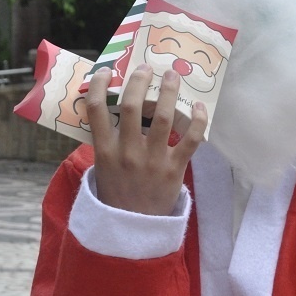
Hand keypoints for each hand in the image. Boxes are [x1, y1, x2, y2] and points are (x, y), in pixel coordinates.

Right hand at [85, 64, 207, 214]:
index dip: (98, 86)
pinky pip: (190, 139)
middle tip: (146, 68)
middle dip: (138, 81)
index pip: (96, 110)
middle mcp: (127, 152)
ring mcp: (152, 160)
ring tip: (171, 75)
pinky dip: (197, 120)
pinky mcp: (174, 168)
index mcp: (105, 151)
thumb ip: (106, 140)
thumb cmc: (118, 191)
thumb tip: (110, 108)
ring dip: (167, 91)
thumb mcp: (103, 167)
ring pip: (161, 117)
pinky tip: (198, 106)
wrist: (132, 227)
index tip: (105, 71)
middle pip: (130, 106)